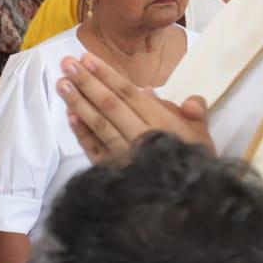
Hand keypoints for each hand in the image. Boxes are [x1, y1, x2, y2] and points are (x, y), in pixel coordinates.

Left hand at [58, 53, 212, 163]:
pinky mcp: (114, 172)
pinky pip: (95, 150)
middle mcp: (141, 135)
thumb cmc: (195, 163)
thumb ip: (189, 110)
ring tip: (61, 84)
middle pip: (109, 104)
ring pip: (98, 125)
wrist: (188, 203)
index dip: (107, 75)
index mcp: (161, 123)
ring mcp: (125, 155)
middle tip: (66, 63)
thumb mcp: (200, 134)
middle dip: (87, 82)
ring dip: (78, 103)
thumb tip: (152, 89)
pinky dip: (81, 133)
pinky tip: (69, 117)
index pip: (128, 94)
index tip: (87, 59)